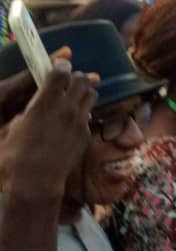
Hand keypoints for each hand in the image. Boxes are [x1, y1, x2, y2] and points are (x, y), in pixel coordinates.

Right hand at [0, 60, 97, 199]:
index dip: (60, 66)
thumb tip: (30, 112)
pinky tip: (73, 120)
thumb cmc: (13, 158)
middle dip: (74, 77)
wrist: (35, 184)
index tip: (58, 66)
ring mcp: (80, 121)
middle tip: (67, 81)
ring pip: (91, 95)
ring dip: (83, 92)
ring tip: (74, 97)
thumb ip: (24, 114)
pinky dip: (83, 113)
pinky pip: (89, 116)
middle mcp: (66, 108)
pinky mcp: (86, 134)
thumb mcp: (9, 130)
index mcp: (45, 102)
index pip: (60, 72)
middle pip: (81, 79)